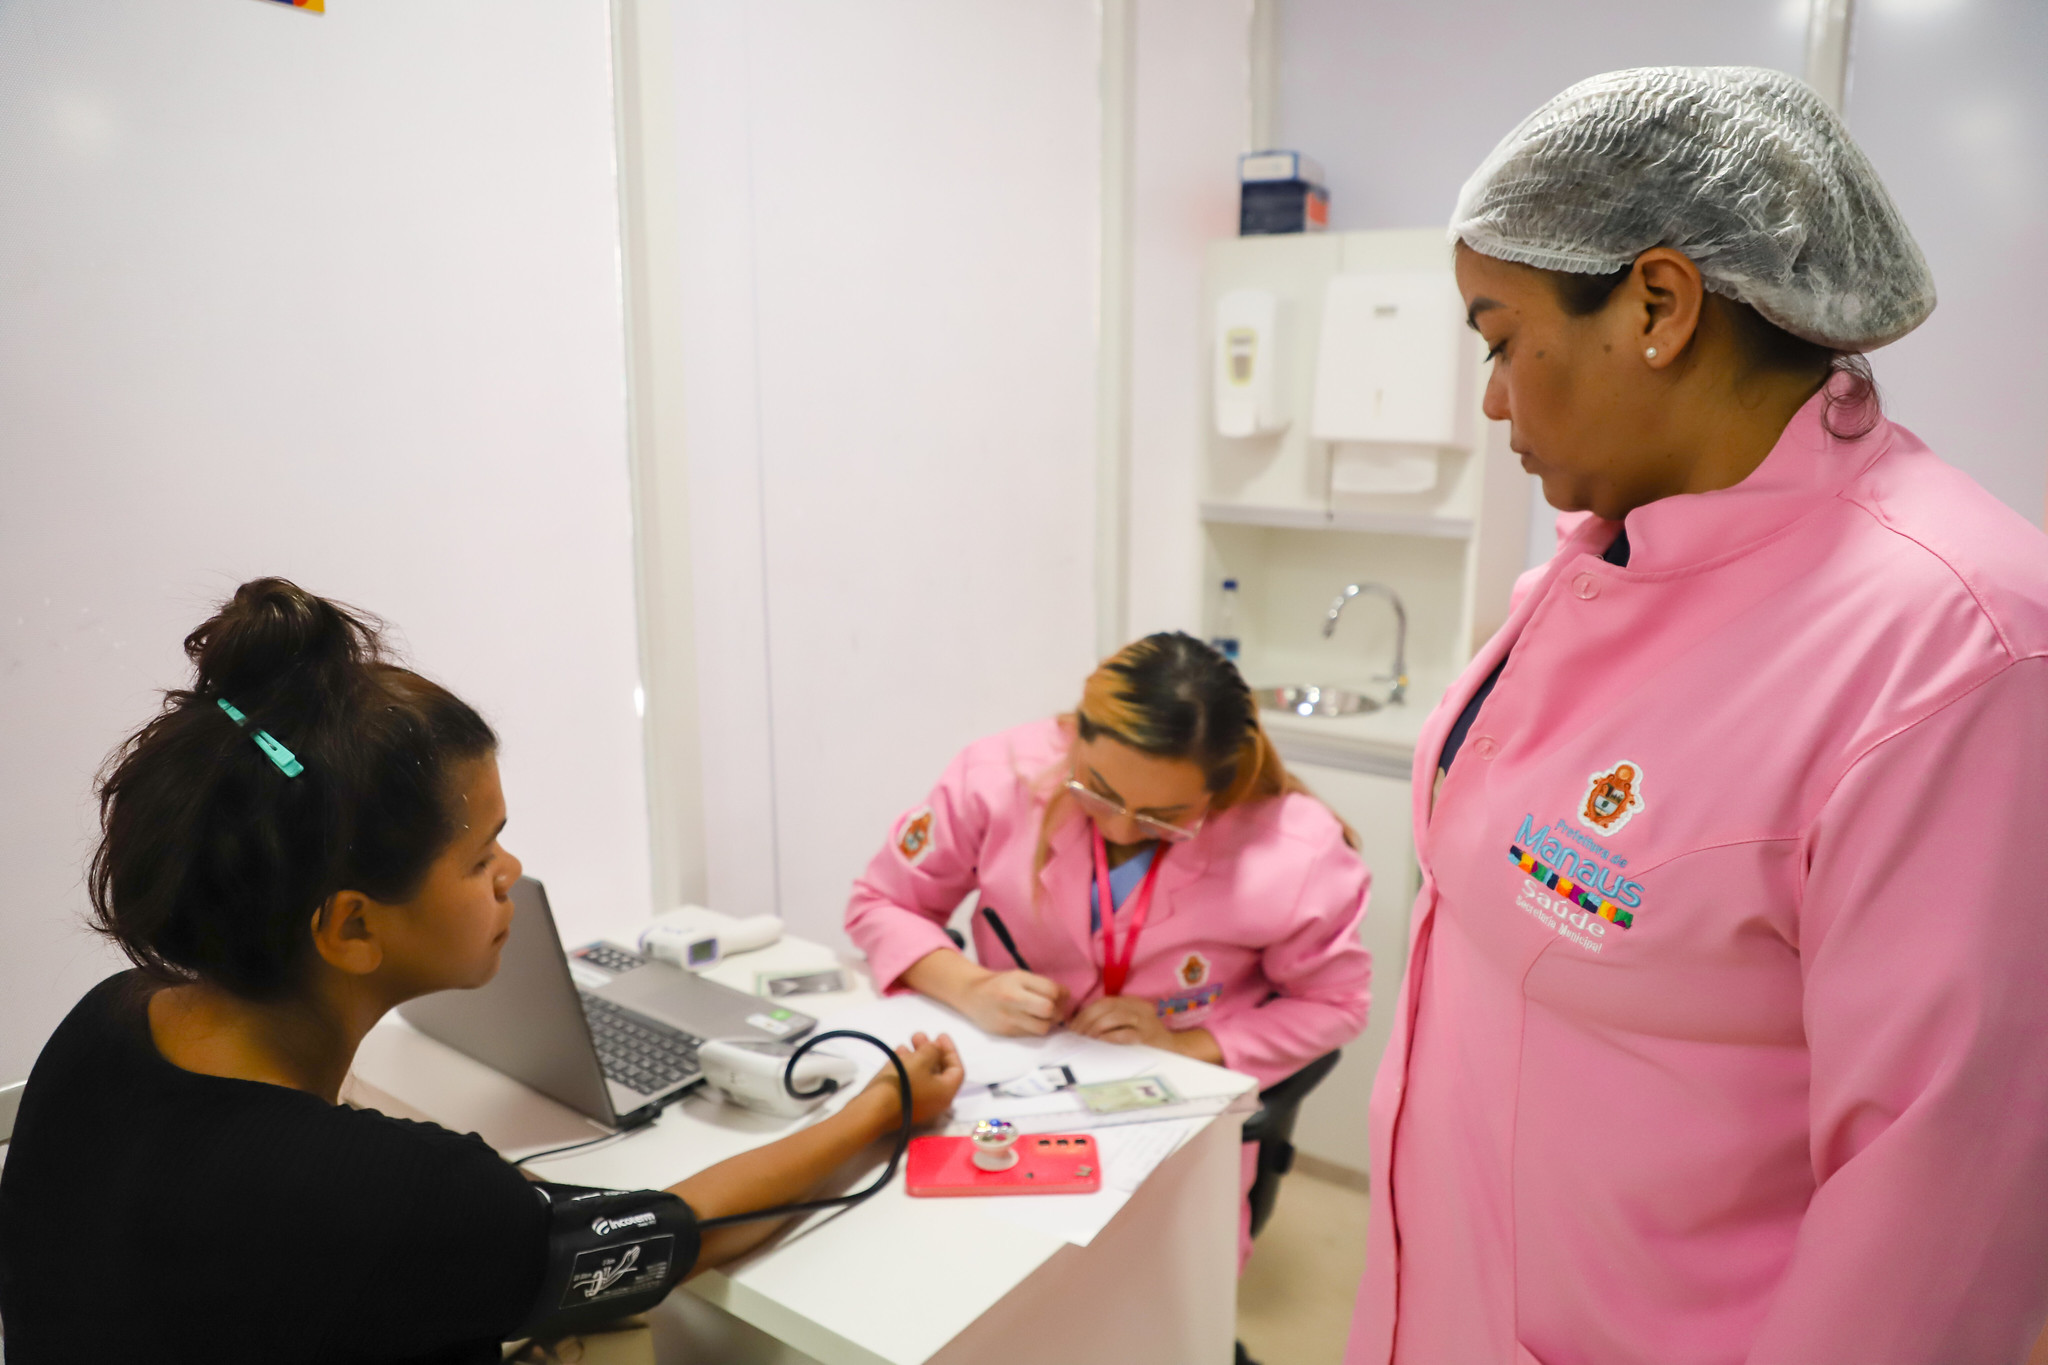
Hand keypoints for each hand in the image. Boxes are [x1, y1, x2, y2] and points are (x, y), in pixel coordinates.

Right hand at [856, 1031, 964, 1126]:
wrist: (873, 1109)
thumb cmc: (903, 1083)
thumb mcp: (921, 1060)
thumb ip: (932, 1050)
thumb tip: (935, 1049)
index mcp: (946, 1092)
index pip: (957, 1069)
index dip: (950, 1050)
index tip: (939, 1035)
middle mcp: (935, 1101)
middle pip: (938, 1071)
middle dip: (930, 1050)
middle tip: (919, 1036)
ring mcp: (918, 1104)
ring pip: (922, 1076)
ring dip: (916, 1056)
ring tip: (905, 1043)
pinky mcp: (902, 1104)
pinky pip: (910, 1082)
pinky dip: (906, 1067)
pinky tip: (897, 1054)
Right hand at [957, 969, 1071, 1037]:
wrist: (972, 995)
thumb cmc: (1001, 984)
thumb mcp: (1020, 976)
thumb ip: (1043, 984)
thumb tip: (1067, 996)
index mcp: (1017, 979)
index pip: (1051, 989)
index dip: (1061, 994)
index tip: (1059, 995)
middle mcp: (1012, 998)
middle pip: (1048, 1009)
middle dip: (1057, 1010)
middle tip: (1055, 1009)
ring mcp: (1008, 1017)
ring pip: (1042, 1027)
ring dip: (1048, 1023)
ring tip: (1044, 1017)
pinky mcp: (1005, 1032)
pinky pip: (1031, 1034)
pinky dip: (1036, 1029)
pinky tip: (1032, 1021)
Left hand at [1068, 995, 1173, 1049]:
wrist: (1177, 1051)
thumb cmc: (1148, 1040)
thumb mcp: (1131, 1024)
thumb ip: (1111, 1021)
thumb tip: (1081, 1027)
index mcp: (1133, 1003)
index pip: (1105, 1002)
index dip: (1086, 1012)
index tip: (1074, 1025)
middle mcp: (1140, 1008)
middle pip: (1108, 1007)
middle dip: (1088, 1019)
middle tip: (1077, 1034)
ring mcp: (1146, 1022)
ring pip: (1115, 1017)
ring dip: (1096, 1027)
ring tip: (1087, 1039)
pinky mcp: (1148, 1038)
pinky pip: (1126, 1034)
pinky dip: (1110, 1037)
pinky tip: (1101, 1042)